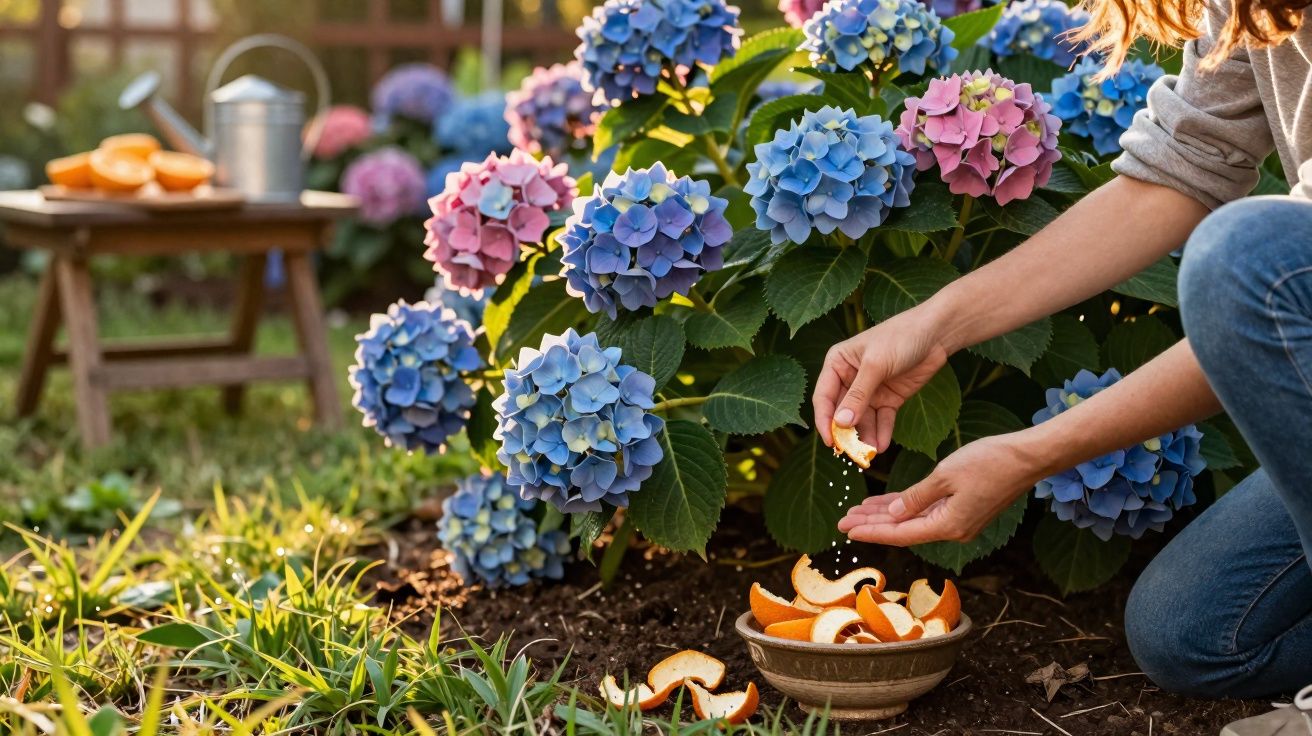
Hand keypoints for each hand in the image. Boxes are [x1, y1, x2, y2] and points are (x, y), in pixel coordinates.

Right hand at [813, 309, 949, 450]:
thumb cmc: (901, 337)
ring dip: (865, 436)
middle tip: (850, 453)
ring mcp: (870, 390)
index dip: (824, 420)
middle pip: (842, 411)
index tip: (829, 441)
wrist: (936, 334)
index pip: (824, 396)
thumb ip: (858, 395)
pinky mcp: (889, 398)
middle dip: (846, 433)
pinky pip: (881, 419)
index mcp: (838, 363)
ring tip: (870, 453)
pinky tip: (882, 445)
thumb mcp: (876, 365)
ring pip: (862, 420)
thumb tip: (840, 423)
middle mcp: (850, 378)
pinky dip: (881, 432)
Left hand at [837, 432, 1046, 544]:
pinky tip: (885, 503)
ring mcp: (959, 519)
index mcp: (948, 525)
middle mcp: (953, 529)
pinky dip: (906, 506)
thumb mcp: (946, 475)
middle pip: (903, 529)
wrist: (1028, 457)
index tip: (847, 530)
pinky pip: (927, 509)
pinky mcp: (964, 507)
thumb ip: (916, 497)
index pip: (900, 533)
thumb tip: (892, 515)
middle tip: (842, 521)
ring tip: (857, 511)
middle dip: (872, 524)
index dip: (871, 531)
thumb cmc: (990, 462)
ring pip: (913, 519)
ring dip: (886, 514)